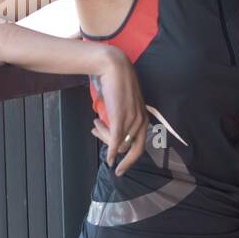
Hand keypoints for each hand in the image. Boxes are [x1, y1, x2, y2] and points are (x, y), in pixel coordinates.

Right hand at [92, 47, 147, 176]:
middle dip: (118, 157)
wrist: (114, 68)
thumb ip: (123, 119)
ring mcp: (132, 120)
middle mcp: (141, 122)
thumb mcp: (124, 105)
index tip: (120, 168)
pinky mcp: (121, 117)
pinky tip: (108, 158)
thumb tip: (113, 134)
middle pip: (129, 149)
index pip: (140, 147)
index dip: (130, 161)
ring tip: (95, 124)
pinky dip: (112, 151)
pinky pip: (116, 141)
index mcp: (144, 119)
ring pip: (118, 143)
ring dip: (103, 137)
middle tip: (105, 154)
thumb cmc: (116, 86)